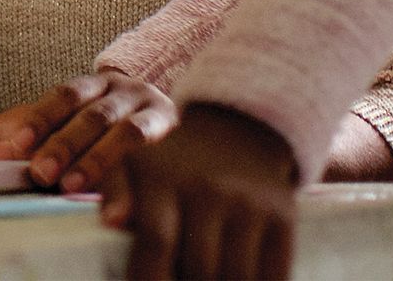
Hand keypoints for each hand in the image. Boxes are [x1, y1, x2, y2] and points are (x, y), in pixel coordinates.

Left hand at [0, 71, 177, 190]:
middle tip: (41, 173)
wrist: (176, 121)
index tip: (19, 145)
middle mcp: (123, 92)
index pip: (63, 96)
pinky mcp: (176, 136)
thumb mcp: (60, 124)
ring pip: (126, 133)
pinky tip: (121, 196)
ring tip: (72, 186)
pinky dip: (137, 176)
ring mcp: (152, 112)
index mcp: (92, 86)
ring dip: (97, 161)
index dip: (40, 119)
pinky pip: (159, 154)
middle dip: (64, 145)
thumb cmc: (105, 128)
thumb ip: (18, 137)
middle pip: (92, 115)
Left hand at [101, 104, 299, 280]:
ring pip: (236, 278)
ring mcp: (249, 204)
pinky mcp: (282, 217)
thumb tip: (110, 222)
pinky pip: (273, 275)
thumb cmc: (171, 159)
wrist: (237, 128)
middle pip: (198, 270)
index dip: (149, 280)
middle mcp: (210, 190)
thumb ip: (115, 191)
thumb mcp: (133, 161)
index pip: (157, 243)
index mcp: (164, 179)